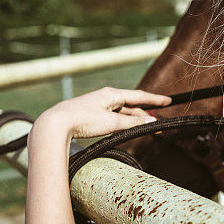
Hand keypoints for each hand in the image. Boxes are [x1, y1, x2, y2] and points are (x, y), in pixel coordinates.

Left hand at [36, 87, 171, 138]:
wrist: (55, 124)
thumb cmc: (82, 119)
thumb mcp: (111, 122)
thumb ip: (132, 122)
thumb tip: (150, 121)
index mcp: (112, 94)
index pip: (139, 96)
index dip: (155, 100)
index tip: (168, 101)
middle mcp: (106, 98)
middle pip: (132, 105)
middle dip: (146, 114)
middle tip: (158, 123)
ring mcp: (99, 106)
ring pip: (122, 113)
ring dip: (135, 120)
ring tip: (146, 128)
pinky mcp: (92, 115)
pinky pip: (113, 118)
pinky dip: (123, 123)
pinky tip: (126, 129)